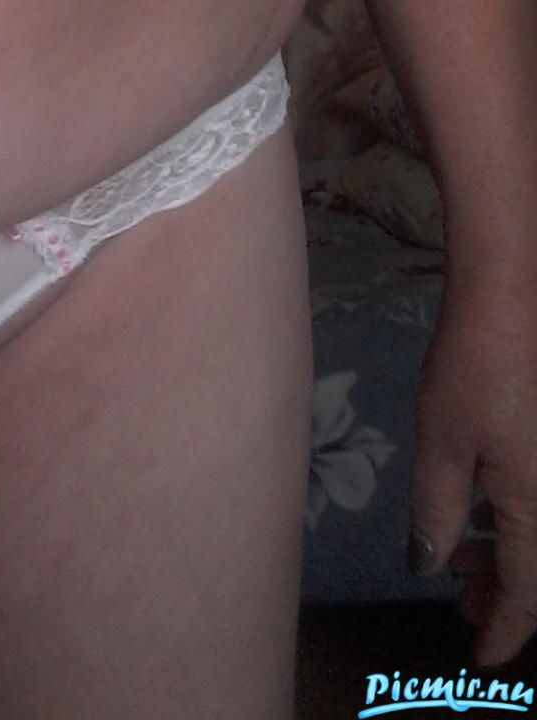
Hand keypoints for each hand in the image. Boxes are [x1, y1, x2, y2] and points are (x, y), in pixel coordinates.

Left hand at [409, 274, 536, 666]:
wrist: (515, 296)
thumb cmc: (473, 369)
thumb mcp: (441, 445)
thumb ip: (436, 514)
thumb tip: (426, 566)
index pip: (530, 595)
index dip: (505, 631)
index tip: (478, 657)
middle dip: (505, 595)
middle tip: (460, 602)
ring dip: (509, 556)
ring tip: (461, 558)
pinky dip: (517, 520)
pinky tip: (482, 510)